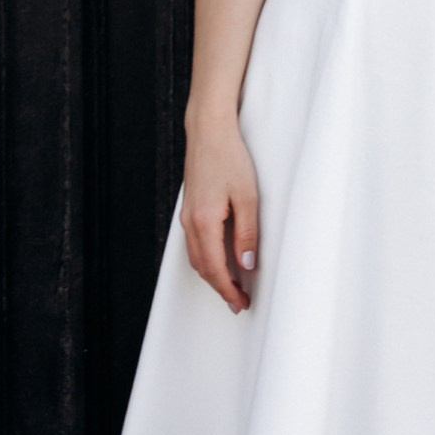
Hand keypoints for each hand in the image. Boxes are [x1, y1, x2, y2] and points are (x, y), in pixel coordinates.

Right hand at [181, 120, 260, 312]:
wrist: (208, 131)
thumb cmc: (229, 158)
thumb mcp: (247, 197)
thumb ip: (247, 234)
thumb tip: (246, 265)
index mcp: (205, 222)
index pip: (215, 268)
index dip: (228, 290)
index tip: (241, 303)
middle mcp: (190, 222)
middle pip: (202, 268)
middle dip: (220, 288)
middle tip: (239, 302)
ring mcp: (187, 216)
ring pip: (196, 257)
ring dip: (213, 275)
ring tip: (232, 286)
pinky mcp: (190, 209)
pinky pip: (195, 244)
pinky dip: (207, 259)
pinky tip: (221, 260)